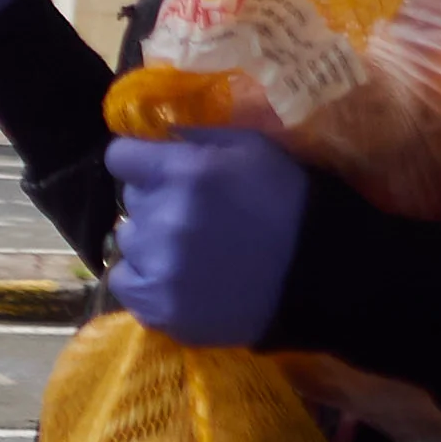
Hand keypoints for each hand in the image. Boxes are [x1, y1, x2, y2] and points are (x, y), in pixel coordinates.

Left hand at [104, 129, 309, 348]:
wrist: (320, 274)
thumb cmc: (289, 200)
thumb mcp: (251, 148)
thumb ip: (197, 136)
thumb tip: (159, 134)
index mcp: (181, 171)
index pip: (119, 157)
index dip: (138, 162)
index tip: (156, 172)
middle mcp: (162, 217)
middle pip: (130, 201)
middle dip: (154, 202)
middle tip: (191, 215)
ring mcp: (159, 266)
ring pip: (129, 241)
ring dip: (151, 241)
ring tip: (193, 251)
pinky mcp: (160, 307)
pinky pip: (124, 283)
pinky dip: (144, 279)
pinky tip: (178, 278)